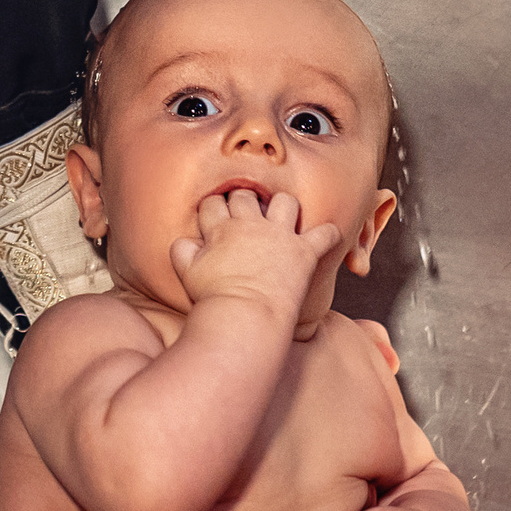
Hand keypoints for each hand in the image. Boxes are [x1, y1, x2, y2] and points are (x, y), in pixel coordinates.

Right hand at [169, 189, 342, 321]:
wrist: (245, 314)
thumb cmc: (215, 298)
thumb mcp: (187, 273)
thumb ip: (182, 251)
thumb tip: (183, 241)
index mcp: (221, 229)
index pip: (213, 203)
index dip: (214, 208)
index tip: (217, 217)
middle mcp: (251, 225)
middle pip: (245, 196)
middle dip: (244, 200)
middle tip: (247, 216)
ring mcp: (280, 236)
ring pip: (285, 201)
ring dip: (284, 206)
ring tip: (283, 217)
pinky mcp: (304, 251)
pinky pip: (324, 234)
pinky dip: (328, 234)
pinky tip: (327, 236)